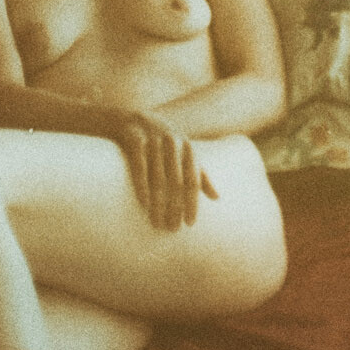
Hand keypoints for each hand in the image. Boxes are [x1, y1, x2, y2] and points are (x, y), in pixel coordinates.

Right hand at [106, 111, 218, 230]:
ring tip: (156, 223)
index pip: (193, 180)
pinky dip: (142, 186)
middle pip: (176, 182)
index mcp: (188, 148)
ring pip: (158, 178)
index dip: (192, 203)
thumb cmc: (163, 143)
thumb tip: (217, 197)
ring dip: (158, 203)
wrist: (133, 120)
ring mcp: (153, 141)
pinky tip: (143, 205)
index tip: (189, 224)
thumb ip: (200, 174)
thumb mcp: (184, 154)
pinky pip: (139, 166)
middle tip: (171, 229)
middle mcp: (173, 143)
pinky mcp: (134, 140)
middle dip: (174, 207)